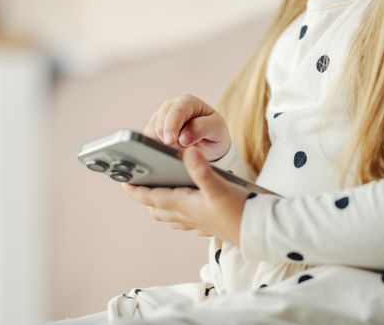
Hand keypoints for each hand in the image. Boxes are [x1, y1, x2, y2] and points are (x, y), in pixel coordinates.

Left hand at [123, 147, 247, 245]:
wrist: (260, 232)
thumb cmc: (240, 209)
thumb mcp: (220, 186)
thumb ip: (202, 169)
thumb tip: (187, 152)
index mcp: (184, 204)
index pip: (151, 197)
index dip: (135, 190)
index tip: (124, 182)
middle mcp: (187, 216)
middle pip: (157, 208)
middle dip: (146, 197)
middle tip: (139, 183)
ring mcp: (197, 223)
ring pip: (170, 215)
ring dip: (161, 205)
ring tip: (158, 191)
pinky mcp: (208, 225)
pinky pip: (185, 220)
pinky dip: (178, 212)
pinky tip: (185, 206)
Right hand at [143, 93, 229, 161]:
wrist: (209, 143)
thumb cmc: (214, 133)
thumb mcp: (216, 130)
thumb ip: (202, 129)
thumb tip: (184, 137)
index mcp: (189, 102)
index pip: (177, 110)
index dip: (172, 126)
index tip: (170, 141)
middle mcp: (173, 106)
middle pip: (161, 119)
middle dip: (166, 136)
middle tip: (176, 150)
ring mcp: (162, 115)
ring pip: (152, 128)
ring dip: (162, 141)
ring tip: (178, 149)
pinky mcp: (154, 126)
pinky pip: (148, 136)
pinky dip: (156, 144)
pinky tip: (168, 149)